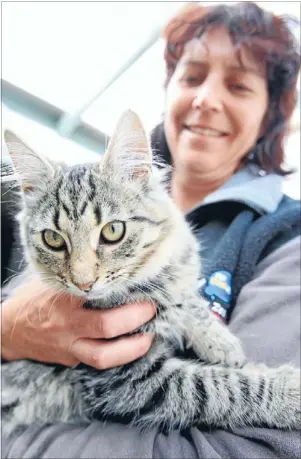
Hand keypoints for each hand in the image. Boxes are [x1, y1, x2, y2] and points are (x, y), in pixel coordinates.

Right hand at [1, 278, 154, 368]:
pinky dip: (117, 354)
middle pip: (105, 327)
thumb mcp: (51, 281)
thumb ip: (75, 277)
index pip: (96, 295)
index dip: (120, 293)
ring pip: (103, 357)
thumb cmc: (34, 299)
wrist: (9, 330)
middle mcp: (67, 326)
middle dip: (134, 319)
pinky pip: (96, 361)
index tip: (142, 288)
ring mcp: (69, 347)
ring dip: (131, 349)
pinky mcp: (71, 359)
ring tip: (148, 339)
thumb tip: (109, 264)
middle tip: (151, 310)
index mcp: (63, 300)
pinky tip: (130, 345)